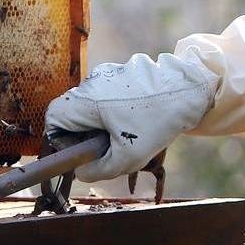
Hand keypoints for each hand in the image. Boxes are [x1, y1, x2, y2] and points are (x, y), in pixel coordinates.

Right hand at [45, 53, 219, 182]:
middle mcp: (92, 82)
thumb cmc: (157, 122)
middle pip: (73, 113)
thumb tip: (81, 172)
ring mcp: (109, 74)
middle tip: (107, 148)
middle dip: (85, 134)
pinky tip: (141, 118)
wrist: (191, 90)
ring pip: (93, 105)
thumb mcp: (127, 158)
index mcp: (86, 101)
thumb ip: (97, 171)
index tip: (82, 153)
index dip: (61, 140)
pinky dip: (118, 110)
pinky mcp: (125, 72)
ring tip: (129, 134)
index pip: (53, 119)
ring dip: (103, 123)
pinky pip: (111, 95)